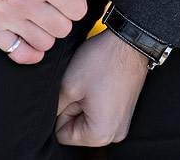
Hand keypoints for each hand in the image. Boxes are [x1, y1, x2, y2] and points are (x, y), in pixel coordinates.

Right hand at [0, 0, 94, 65]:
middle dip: (61, 16)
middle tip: (49, 2)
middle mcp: (24, 1)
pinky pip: (20, 54)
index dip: (74, 1)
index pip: (78, 9)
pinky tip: (28, 32)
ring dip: (45, 31)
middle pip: (63, 28)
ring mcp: (5, 16)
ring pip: (45, 43)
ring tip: (35, 12)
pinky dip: (29, 50)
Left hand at [55, 29, 149, 146]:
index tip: (72, 92)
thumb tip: (49, 117)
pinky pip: (100, 111)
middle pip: (77, 129)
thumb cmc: (102, 61)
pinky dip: (95, 98)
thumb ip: (55, 108)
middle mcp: (114, 135)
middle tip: (83, 85)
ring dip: (84, 101)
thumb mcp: (68, 84)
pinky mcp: (123, 111)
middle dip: (74, 106)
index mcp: (100, 135)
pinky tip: (99, 81)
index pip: (62, 135)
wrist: (129, 43)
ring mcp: (121, 123)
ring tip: (92, 82)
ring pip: (87, 118)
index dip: (60, 111)